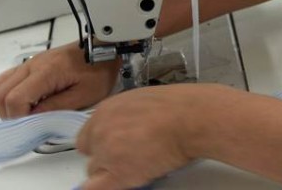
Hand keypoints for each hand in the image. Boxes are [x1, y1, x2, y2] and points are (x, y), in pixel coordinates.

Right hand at [0, 43, 118, 117]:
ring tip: (26, 113)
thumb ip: (57, 108)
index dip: (19, 117)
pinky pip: (6, 79)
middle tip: (27, 122)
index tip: (32, 125)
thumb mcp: (86, 95)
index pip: (15, 98)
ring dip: (5, 104)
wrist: (105, 50)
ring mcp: (29, 63)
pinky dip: (8, 94)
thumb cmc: (100, 70)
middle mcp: (32, 65)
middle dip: (9, 113)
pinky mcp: (31, 64)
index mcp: (47, 71)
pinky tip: (27, 101)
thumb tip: (33, 119)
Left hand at [77, 84, 221, 189]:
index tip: (116, 146)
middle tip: (130, 155)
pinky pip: (95, 188)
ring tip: (139, 164)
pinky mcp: (117, 173)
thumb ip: (126, 114)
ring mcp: (106, 152)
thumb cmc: (179, 106)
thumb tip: (126, 126)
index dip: (102, 142)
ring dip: (113, 170)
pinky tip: (125, 180)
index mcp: (106, 109)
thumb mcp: (143, 99)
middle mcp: (100, 129)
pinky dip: (105, 187)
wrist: (192, 118)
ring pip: (95, 171)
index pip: (89, 134)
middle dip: (106, 156)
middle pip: (91, 153)